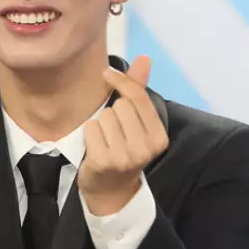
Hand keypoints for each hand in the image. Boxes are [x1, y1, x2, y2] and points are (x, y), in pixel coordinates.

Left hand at [78, 56, 167, 215]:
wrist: (111, 190)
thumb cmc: (123, 149)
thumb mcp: (137, 123)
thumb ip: (139, 90)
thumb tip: (145, 58)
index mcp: (158, 137)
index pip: (139, 97)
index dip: (122, 81)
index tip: (107, 74)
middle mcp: (145, 148)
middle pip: (120, 106)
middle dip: (112, 112)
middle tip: (114, 131)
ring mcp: (125, 157)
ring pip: (104, 116)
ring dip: (100, 124)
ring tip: (105, 141)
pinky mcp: (104, 161)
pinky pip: (91, 128)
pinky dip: (89, 134)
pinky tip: (95, 148)